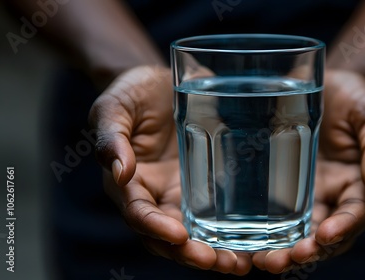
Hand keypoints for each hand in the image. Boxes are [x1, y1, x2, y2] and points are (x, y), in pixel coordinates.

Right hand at [89, 65, 251, 274]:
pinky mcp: (204, 185)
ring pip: (194, 234)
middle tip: (221, 263)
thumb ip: (111, 137)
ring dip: (214, 253)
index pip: (139, 214)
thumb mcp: (114, 108)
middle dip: (191, 254)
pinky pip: (215, 215)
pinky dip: (229, 232)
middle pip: (168, 237)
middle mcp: (155, 195)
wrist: (160, 83)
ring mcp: (181, 193)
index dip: (156, 229)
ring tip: (241, 263)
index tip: (180, 236)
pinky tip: (253, 241)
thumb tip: (120, 172)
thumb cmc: (132, 92)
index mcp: (128, 183)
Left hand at [252, 70, 364, 272]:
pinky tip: (246, 239)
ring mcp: (308, 193)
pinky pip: (276, 213)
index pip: (354, 215)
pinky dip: (265, 230)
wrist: (329, 83)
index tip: (323, 236)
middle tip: (279, 261)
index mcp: (359, 185)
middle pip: (324, 235)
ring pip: (298, 232)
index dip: (341, 229)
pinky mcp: (285, 185)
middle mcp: (334, 196)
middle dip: (305, 252)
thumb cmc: (356, 99)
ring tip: (261, 260)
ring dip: (282, 250)